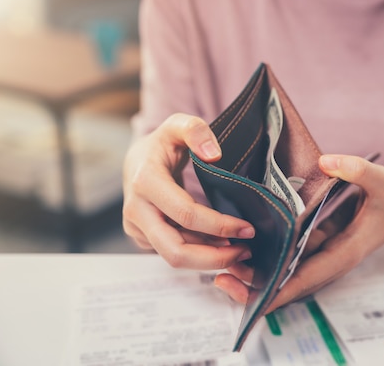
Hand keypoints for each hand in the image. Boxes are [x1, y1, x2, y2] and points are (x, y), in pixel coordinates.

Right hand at [122, 113, 254, 268]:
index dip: (219, 225)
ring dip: (210, 258)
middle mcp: (135, 210)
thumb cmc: (163, 143)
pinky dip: (199, 253)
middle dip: (214, 257)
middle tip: (245, 252)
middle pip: (175, 250)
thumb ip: (196, 131)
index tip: (248, 228)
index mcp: (145, 181)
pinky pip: (173, 253)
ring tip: (240, 250)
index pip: (186, 214)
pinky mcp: (143, 238)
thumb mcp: (179, 125)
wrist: (137, 161)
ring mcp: (136, 227)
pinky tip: (221, 246)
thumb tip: (213, 154)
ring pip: (175, 257)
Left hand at [214, 154, 383, 309]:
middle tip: (222, 280)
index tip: (252, 299)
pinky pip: (288, 259)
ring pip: (285, 274)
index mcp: (343, 253)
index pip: (306, 279)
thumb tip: (327, 161)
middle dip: (257, 287)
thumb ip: (358, 171)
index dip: (278, 291)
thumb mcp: (383, 181)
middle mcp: (329, 260)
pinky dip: (266, 257)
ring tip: (221, 269)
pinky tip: (242, 246)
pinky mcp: (316, 246)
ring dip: (256, 275)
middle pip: (289, 284)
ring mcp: (321, 255)